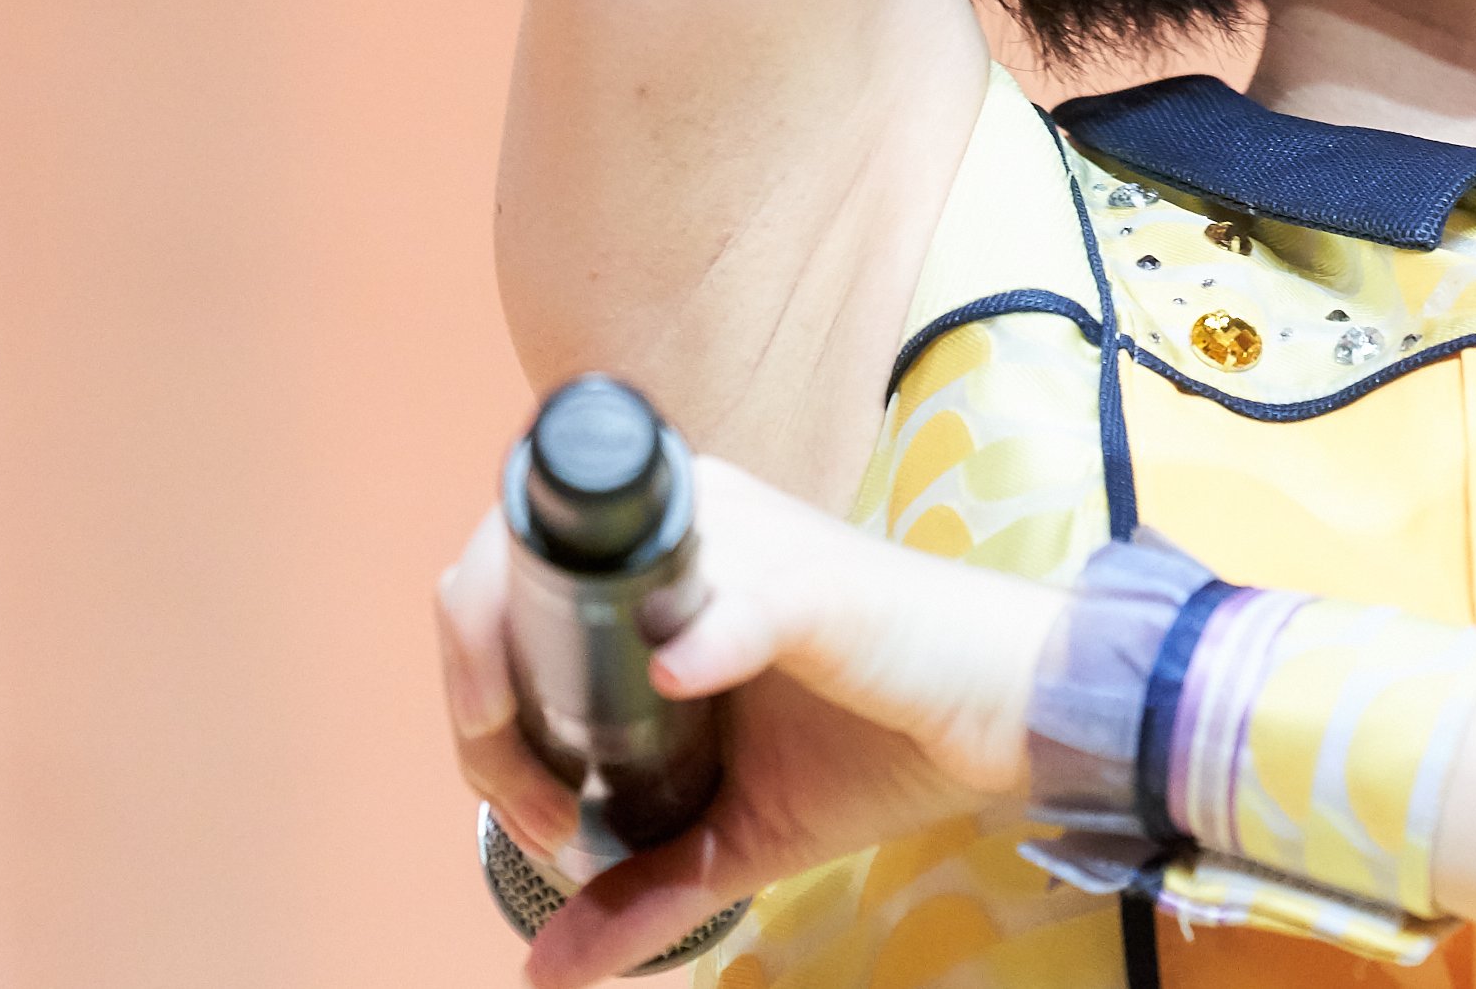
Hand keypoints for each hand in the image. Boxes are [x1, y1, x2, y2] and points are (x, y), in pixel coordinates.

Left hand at [435, 457, 1063, 986]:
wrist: (1001, 717)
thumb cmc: (880, 742)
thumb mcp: (740, 831)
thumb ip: (644, 887)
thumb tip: (540, 970)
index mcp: (659, 569)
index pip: (506, 589)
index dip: (475, 692)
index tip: (526, 803)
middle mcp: (689, 530)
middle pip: (510, 571)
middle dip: (480, 702)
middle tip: (540, 813)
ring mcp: (749, 548)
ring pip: (591, 586)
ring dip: (543, 696)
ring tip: (566, 799)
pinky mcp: (822, 588)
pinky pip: (745, 601)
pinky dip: (704, 637)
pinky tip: (675, 674)